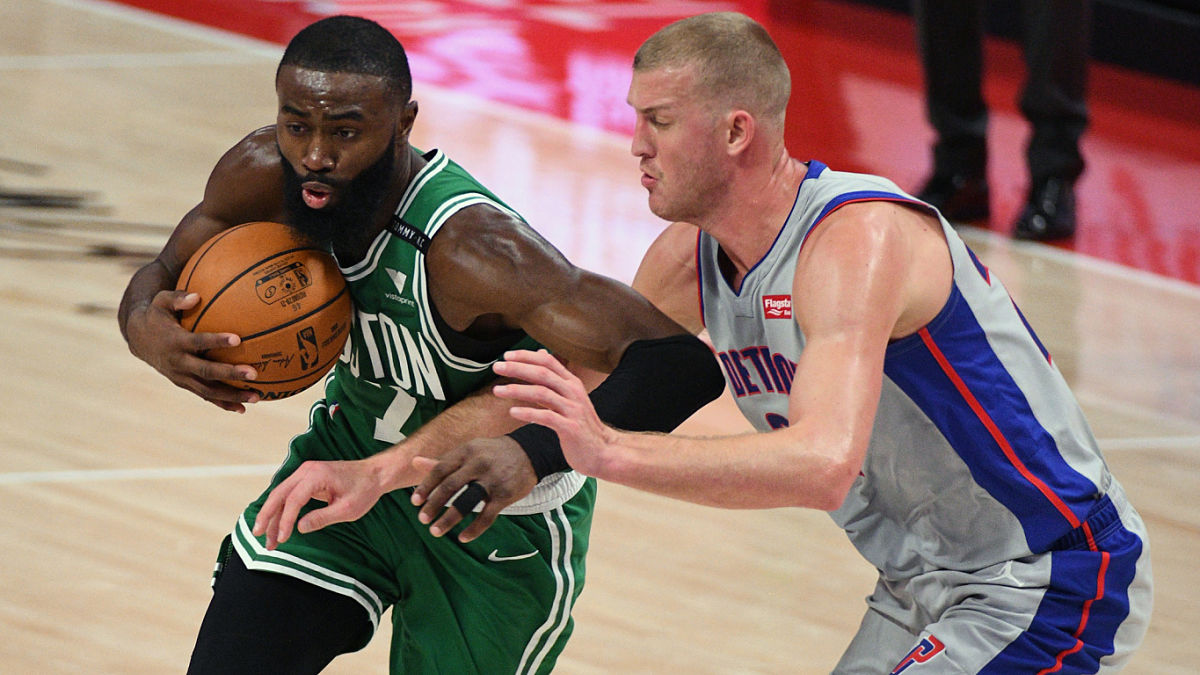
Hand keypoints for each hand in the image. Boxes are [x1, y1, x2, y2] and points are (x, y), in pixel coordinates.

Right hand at [125, 290, 258, 411]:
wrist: (139, 339)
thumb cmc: (157, 315)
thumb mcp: (161, 302)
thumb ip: (177, 297)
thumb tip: (196, 296)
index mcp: (175, 341)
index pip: (198, 342)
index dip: (216, 341)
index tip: (237, 338)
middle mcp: (178, 362)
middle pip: (206, 371)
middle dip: (230, 373)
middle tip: (254, 373)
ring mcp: (181, 377)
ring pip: (208, 390)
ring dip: (232, 395)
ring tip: (257, 397)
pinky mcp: (185, 384)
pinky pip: (205, 397)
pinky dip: (223, 404)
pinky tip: (243, 409)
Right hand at [252, 458, 388, 548]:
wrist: (374, 474)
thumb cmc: (364, 490)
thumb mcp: (348, 509)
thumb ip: (323, 517)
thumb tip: (300, 527)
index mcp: (317, 475)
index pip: (294, 500)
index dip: (285, 521)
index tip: (283, 539)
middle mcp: (307, 470)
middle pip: (279, 494)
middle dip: (268, 517)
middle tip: (259, 536)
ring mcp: (305, 473)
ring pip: (281, 495)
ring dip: (273, 516)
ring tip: (268, 539)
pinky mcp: (307, 478)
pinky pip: (288, 494)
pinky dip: (281, 509)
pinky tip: (276, 525)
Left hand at [410, 437, 537, 541]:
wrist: (529, 452)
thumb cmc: (492, 454)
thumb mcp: (468, 451)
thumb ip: (442, 461)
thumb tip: (414, 461)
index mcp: (466, 451)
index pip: (440, 469)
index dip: (426, 486)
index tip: (415, 501)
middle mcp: (478, 464)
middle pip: (450, 486)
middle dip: (433, 504)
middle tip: (422, 519)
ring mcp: (492, 480)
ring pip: (466, 502)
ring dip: (449, 519)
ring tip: (435, 531)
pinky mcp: (505, 495)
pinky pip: (487, 516)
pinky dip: (474, 529)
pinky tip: (462, 538)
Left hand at [492, 349, 616, 476]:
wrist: (603, 451)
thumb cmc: (582, 425)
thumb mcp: (571, 397)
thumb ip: (555, 378)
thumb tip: (541, 353)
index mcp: (572, 383)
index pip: (548, 361)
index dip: (527, 356)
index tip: (507, 355)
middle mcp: (573, 392)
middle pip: (543, 373)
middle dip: (518, 368)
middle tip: (497, 367)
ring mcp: (572, 410)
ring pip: (542, 393)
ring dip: (517, 389)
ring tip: (497, 390)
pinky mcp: (570, 428)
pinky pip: (546, 417)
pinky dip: (528, 413)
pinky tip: (513, 412)